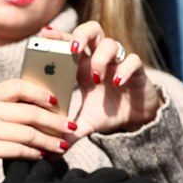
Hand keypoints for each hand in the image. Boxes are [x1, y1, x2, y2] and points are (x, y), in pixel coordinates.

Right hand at [0, 78, 74, 181]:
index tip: (57, 101)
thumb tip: (54, 104)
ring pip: (27, 134)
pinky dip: (34, 153)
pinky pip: (18, 150)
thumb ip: (15, 104)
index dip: (40, 92)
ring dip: (49, 141)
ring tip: (62, 145)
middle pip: (28, 113)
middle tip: (70, 127)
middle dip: (54, 121)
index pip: (18, 87)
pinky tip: (43, 154)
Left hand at [41, 22, 159, 136]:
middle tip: (72, 49)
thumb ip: (68, 132)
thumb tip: (50, 152)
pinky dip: (124, 69)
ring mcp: (119, 63)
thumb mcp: (84, 123)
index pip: (70, 43)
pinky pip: (133, 60)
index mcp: (83, 66)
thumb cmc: (107, 113)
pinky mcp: (138, 70)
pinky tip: (116, 81)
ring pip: (111, 43)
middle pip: (91, 30)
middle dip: (80, 34)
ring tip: (94, 78)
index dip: (59, 36)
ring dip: (100, 58)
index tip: (44, 33)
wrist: (135, 120)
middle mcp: (100, 59)